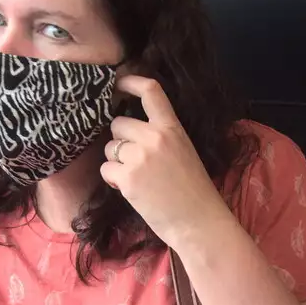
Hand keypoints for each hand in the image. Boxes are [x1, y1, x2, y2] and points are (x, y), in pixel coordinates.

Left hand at [100, 74, 235, 252]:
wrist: (198, 222)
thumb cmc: (193, 191)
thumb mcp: (184, 151)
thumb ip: (162, 136)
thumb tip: (130, 129)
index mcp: (172, 128)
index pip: (151, 91)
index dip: (130, 82)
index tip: (119, 83)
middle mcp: (155, 137)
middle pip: (119, 123)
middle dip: (120, 140)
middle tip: (134, 160)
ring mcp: (140, 157)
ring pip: (110, 147)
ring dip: (116, 161)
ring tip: (137, 178)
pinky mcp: (128, 178)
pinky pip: (106, 169)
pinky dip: (113, 180)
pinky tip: (131, 190)